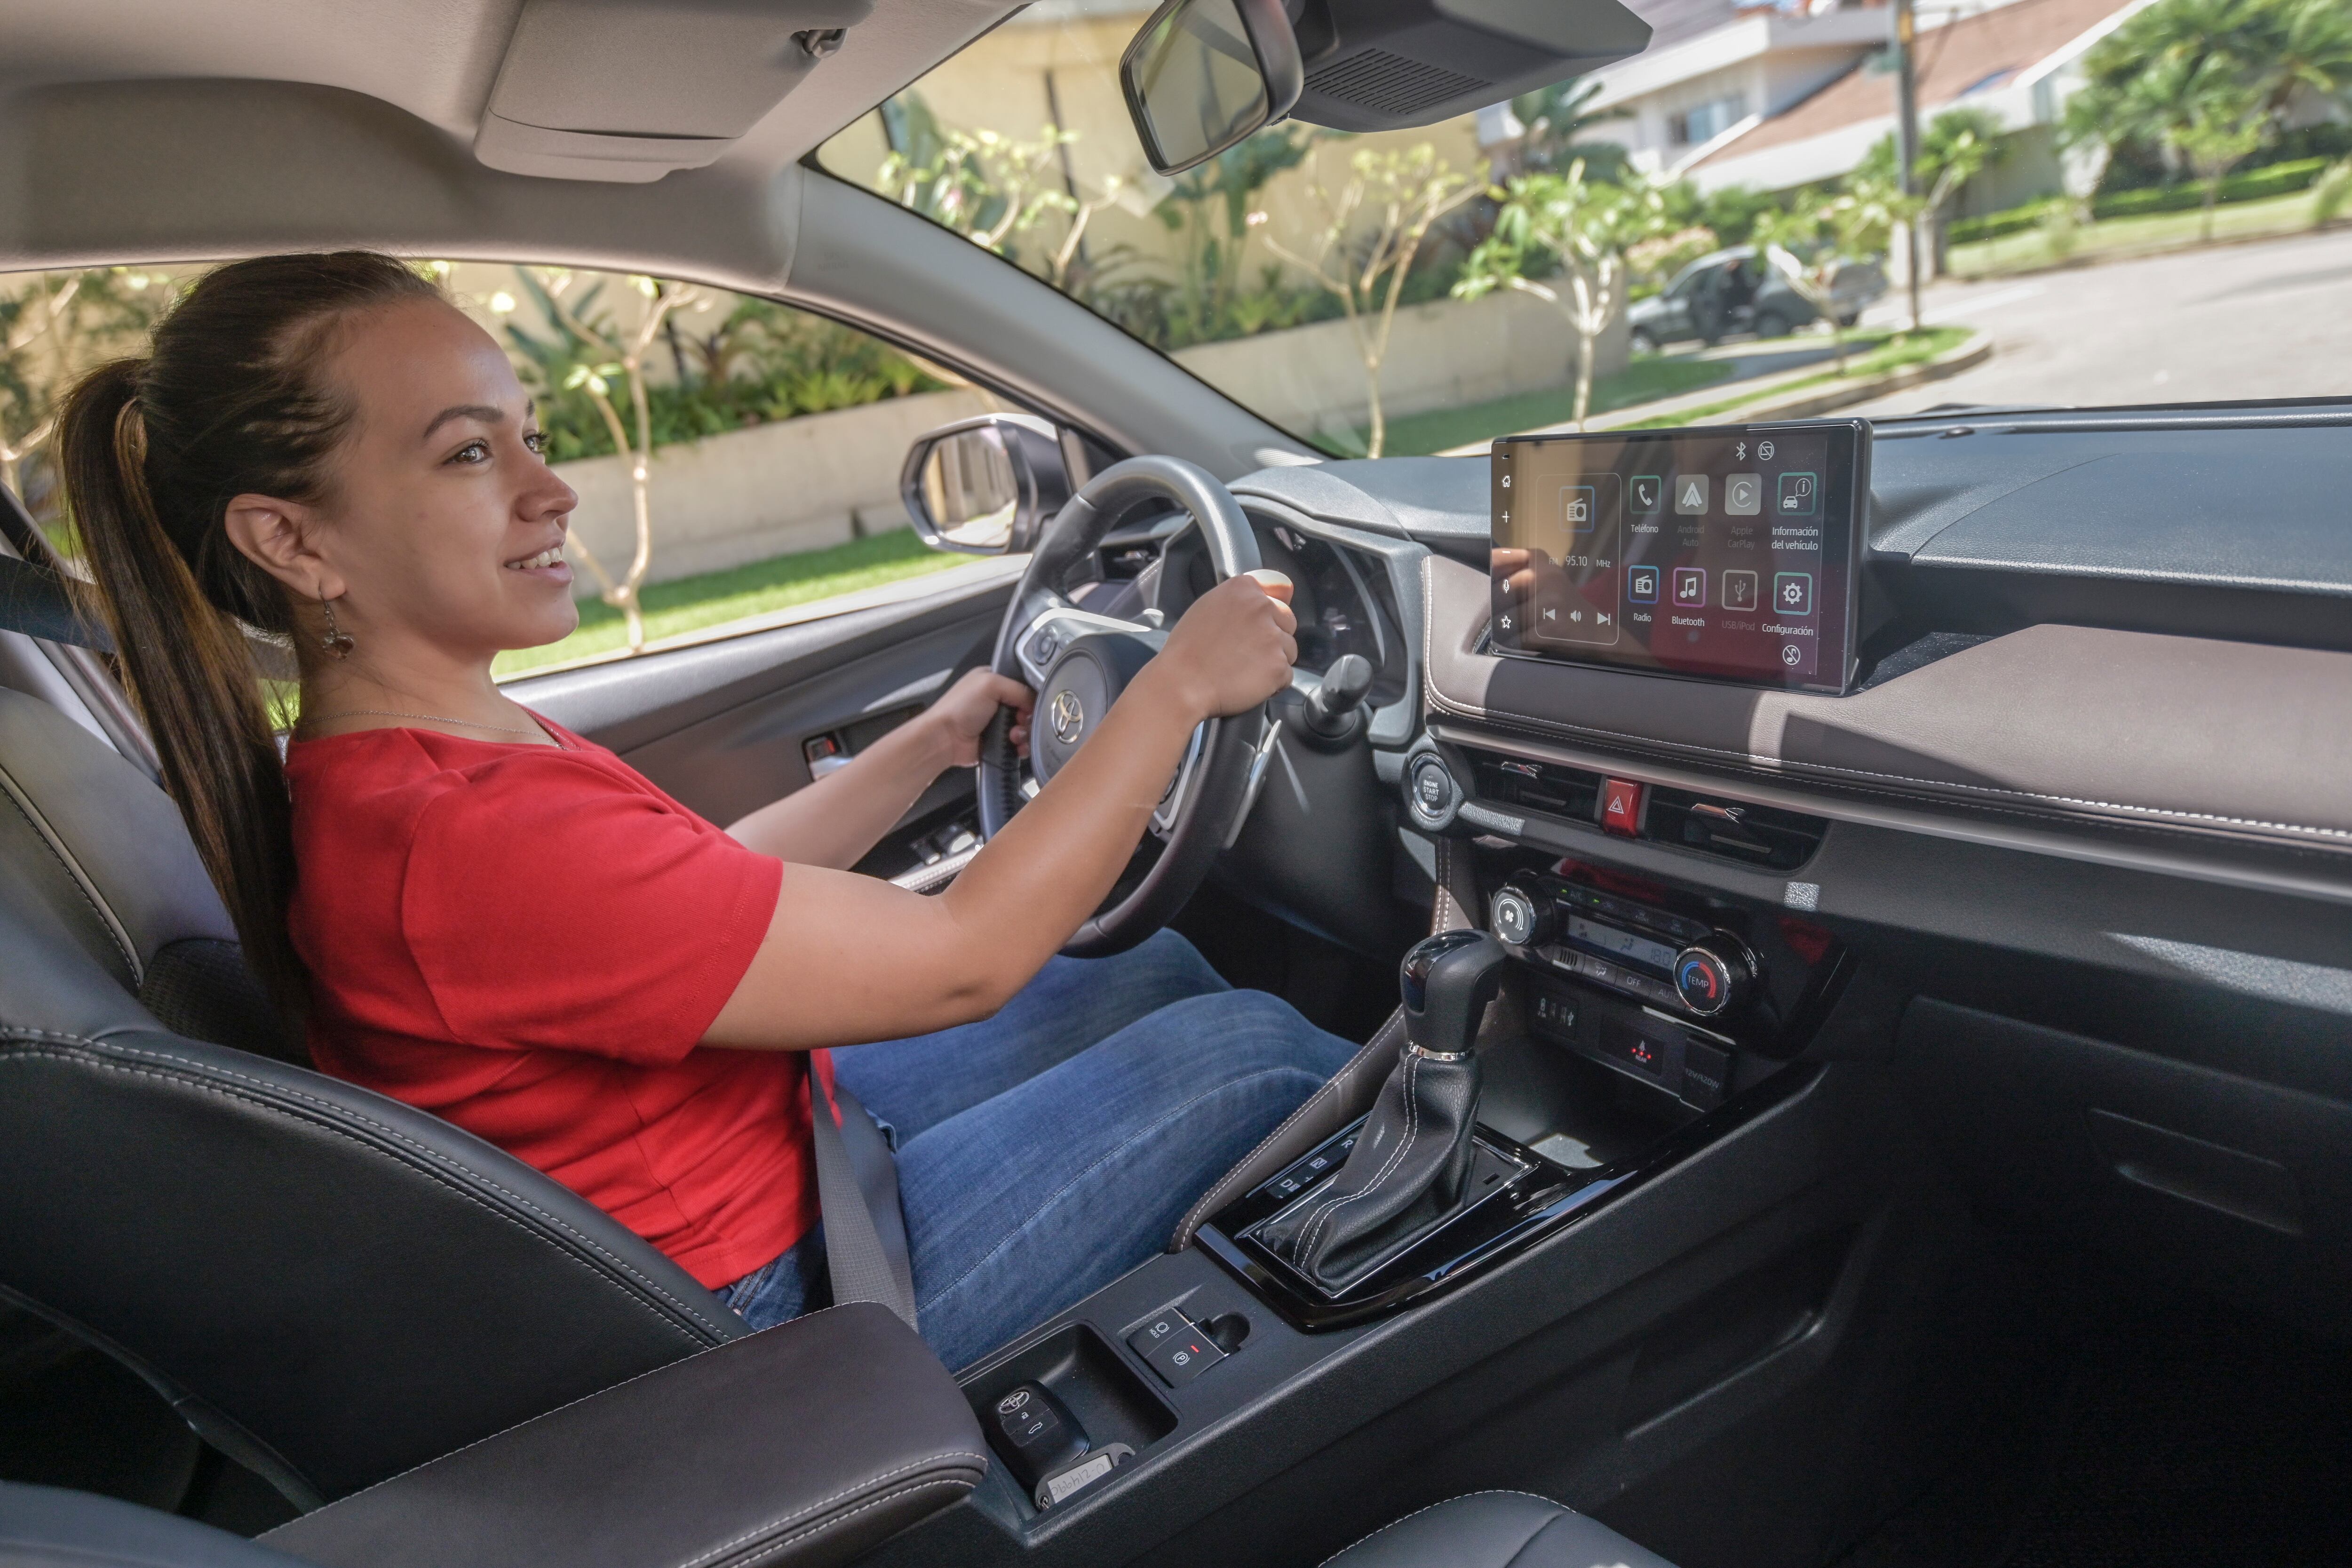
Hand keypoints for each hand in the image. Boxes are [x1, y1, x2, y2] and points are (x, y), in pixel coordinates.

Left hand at [928, 668, 1033, 766]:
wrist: (944, 739)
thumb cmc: (958, 708)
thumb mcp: (990, 684)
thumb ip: (1018, 688)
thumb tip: (1034, 702)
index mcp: (992, 681)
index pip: (1022, 685)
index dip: (1029, 696)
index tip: (1027, 705)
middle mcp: (995, 701)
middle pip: (1026, 708)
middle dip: (1027, 717)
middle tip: (1018, 720)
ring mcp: (996, 722)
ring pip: (1025, 727)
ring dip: (1024, 733)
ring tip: (1013, 735)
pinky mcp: (997, 741)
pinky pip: (1019, 744)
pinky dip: (1021, 746)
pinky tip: (1015, 746)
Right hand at [1151, 569, 1297, 721]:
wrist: (1182, 684)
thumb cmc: (1188, 650)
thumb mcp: (1208, 607)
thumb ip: (1238, 601)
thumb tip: (1260, 602)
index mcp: (1243, 588)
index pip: (1280, 588)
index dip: (1272, 609)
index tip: (1262, 622)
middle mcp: (1261, 607)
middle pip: (1288, 620)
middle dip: (1274, 636)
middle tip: (1247, 651)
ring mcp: (1272, 636)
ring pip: (1289, 649)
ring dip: (1274, 661)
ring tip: (1244, 669)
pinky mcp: (1278, 665)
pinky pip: (1287, 675)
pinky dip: (1273, 683)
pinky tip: (1249, 683)